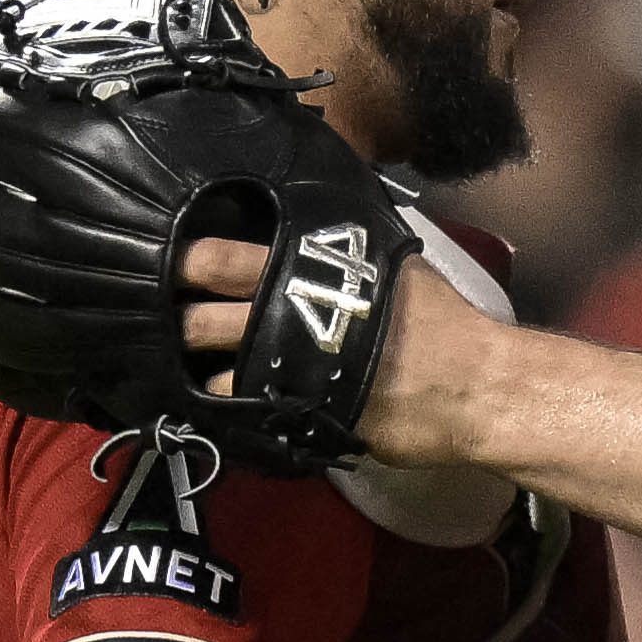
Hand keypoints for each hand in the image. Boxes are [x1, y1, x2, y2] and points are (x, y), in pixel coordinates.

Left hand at [174, 226, 478, 463]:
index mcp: (312, 265)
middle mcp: (292, 309)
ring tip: (186, 364)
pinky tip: (224, 401)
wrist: (476, 385)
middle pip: (204, 312)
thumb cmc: (442, 323)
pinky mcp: (301, 409)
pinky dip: (226, 404)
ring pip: (215, 363)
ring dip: (194, 365)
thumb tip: (321, 232)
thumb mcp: (392, 263)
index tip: (168, 266)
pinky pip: (243, 406)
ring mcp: (293, 363)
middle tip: (165, 322)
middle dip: (176, 318)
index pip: (225, 256)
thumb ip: (346, 250)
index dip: (187, 262)